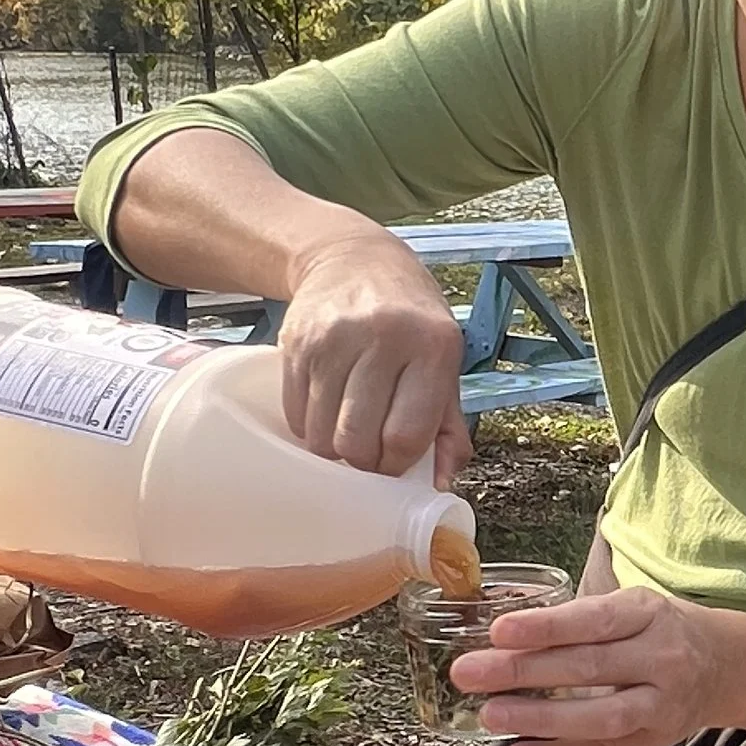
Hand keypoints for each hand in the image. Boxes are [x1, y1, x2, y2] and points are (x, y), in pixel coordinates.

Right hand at [277, 228, 470, 481]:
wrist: (355, 260)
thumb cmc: (411, 323)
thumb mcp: (444, 366)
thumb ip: (449, 430)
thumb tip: (440, 486)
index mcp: (432, 347)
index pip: (406, 436)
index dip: (397, 465)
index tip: (395, 462)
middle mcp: (382, 338)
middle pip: (358, 441)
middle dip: (363, 462)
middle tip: (369, 452)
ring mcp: (333, 339)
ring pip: (321, 435)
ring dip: (333, 449)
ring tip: (347, 431)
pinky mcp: (296, 343)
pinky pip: (296, 414)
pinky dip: (310, 427)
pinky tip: (326, 411)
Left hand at [452, 588, 723, 745]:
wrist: (726, 666)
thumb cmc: (661, 629)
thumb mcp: (632, 606)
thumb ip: (578, 619)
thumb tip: (501, 634)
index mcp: (650, 614)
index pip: (595, 621)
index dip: (547, 627)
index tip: (498, 631)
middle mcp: (662, 659)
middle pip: (589, 668)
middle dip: (524, 671)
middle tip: (469, 673)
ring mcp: (662, 704)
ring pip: (600, 716)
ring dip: (541, 719)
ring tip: (490, 715)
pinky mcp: (653, 740)